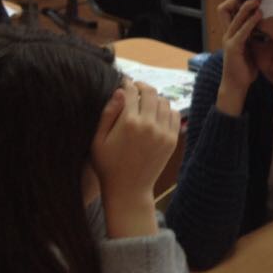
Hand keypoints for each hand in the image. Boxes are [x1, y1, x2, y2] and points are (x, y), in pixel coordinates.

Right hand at [91, 80, 178, 237]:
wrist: (129, 189)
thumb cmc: (108, 165)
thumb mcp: (98, 140)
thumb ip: (108, 113)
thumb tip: (120, 91)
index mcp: (128, 123)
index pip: (131, 91)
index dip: (127, 83)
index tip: (124, 82)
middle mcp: (149, 125)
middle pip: (150, 92)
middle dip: (142, 86)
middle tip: (135, 89)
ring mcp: (163, 132)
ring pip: (164, 102)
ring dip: (154, 98)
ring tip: (145, 103)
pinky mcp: (172, 140)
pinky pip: (174, 115)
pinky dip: (167, 110)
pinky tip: (157, 114)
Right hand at [215, 0, 260, 114]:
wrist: (236, 85)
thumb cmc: (245, 67)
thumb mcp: (251, 48)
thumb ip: (255, 36)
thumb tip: (269, 27)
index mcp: (231, 33)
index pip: (227, 11)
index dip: (236, 2)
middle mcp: (227, 34)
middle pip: (224, 9)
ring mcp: (229, 40)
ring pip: (234, 18)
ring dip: (246, 7)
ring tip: (257, 0)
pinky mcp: (233, 48)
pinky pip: (242, 31)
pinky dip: (250, 21)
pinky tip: (259, 15)